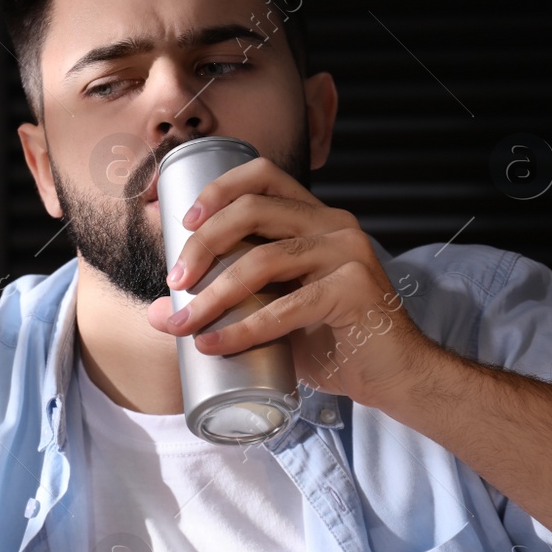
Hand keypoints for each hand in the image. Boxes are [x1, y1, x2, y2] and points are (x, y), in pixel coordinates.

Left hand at [146, 157, 438, 405]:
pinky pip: (285, 307)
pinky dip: (242, 329)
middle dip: (202, 244)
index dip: (216, 189)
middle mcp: (334, 224)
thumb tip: (158, 313)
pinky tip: (214, 345)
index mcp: (314, 218)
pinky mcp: (355, 290)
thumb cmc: (330, 340)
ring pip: (263, 260)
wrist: (392, 375)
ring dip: (213, 294)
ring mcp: (348, 253)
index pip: (262, 176)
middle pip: (253, 210)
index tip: (180, 223)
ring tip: (184, 322)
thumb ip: (225, 306)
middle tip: (175, 281)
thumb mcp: (270, 314)